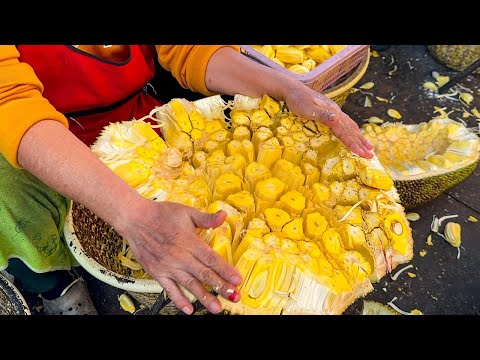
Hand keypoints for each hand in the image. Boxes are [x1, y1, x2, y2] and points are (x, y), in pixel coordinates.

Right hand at [115, 198, 241, 314]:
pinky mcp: (157, 273)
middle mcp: (180, 256)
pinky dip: (179, 300)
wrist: (135, 219)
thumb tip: (223, 215)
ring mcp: (168, 266)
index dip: (225, 270)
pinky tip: (189, 309)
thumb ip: (206, 218)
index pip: (211, 259)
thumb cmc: (161, 214)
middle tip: (234, 297)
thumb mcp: (187, 212)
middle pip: (204, 274)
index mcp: (189, 241)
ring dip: (204, 297)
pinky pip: (169, 289)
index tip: (237, 280)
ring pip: (190, 285)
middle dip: (220, 287)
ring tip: (217, 308)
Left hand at [282, 82, 373, 158]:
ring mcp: (335, 111)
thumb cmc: (298, 100)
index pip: (344, 132)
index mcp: (332, 113)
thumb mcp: (307, 109)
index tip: (361, 154)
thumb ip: (322, 114)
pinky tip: (357, 134)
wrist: (294, 89)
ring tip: (370, 147)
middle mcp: (337, 112)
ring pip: (351, 127)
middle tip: (370, 156)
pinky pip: (347, 123)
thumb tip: (337, 119)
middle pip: (351, 130)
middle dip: (361, 144)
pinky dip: (354, 131)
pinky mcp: (332, 111)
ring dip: (360, 138)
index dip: (353, 144)